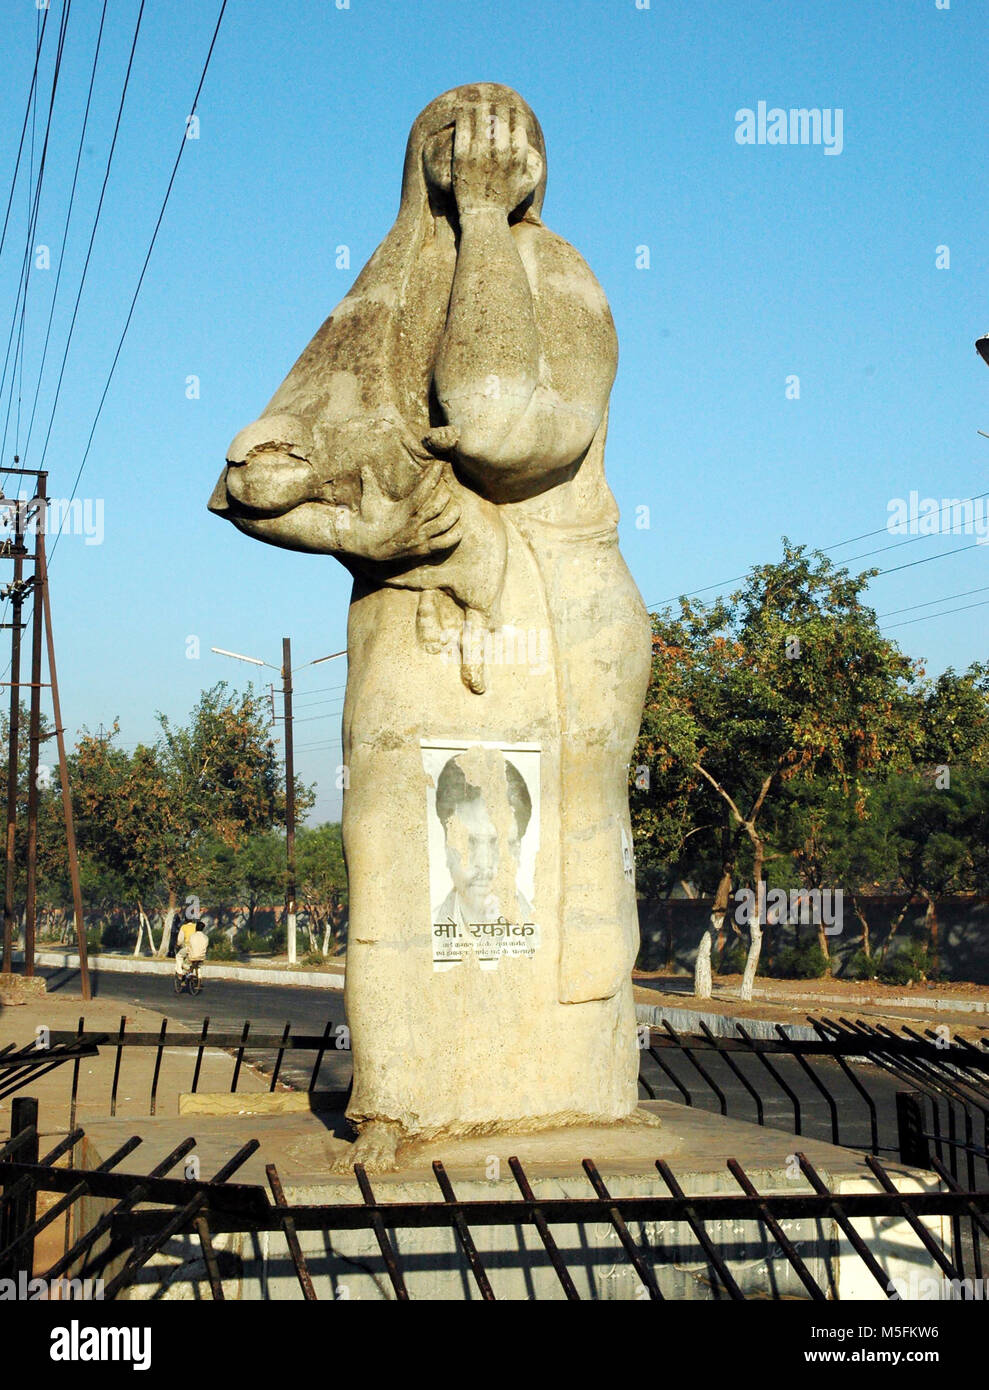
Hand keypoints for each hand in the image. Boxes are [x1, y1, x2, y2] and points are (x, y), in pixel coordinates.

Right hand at [344, 459, 462, 563]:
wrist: (366, 546)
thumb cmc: (368, 520)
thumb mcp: (369, 500)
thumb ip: (369, 482)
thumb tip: (364, 466)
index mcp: (404, 510)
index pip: (424, 490)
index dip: (433, 476)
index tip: (440, 465)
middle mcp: (414, 524)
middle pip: (439, 506)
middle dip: (446, 493)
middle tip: (446, 487)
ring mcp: (420, 538)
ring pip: (445, 524)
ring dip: (454, 513)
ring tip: (456, 505)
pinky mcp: (423, 549)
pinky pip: (445, 543)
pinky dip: (455, 535)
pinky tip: (458, 527)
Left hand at [451, 103, 541, 215]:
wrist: (483, 217)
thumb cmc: (506, 202)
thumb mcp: (528, 186)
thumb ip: (536, 166)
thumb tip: (537, 151)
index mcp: (517, 155)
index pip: (517, 122)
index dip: (512, 113)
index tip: (507, 111)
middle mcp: (500, 152)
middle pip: (499, 117)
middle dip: (497, 107)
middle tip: (492, 104)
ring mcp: (480, 153)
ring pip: (481, 117)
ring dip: (480, 106)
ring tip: (478, 103)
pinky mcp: (463, 155)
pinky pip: (463, 126)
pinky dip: (464, 115)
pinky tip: (464, 111)